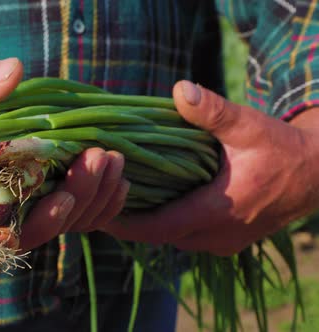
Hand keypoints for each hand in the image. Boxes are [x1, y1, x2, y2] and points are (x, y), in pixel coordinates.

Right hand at [0, 59, 131, 251]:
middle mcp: (3, 213)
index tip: (64, 198)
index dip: (40, 222)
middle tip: (99, 158)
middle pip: (49, 228)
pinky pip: (82, 212)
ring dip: (98, 195)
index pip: (8, 232)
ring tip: (114, 158)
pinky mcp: (48, 194)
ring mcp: (29, 206)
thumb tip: (13, 72)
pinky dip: (104, 199)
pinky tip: (120, 177)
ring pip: (70, 222)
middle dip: (80, 196)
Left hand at [101, 80, 318, 255]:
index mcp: (217, 211)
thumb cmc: (282, 148)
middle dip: (133, 223)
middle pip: (161, 236)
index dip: (126, 225)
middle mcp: (218, 235)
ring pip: (175, 238)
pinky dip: (172, 224)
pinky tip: (160, 202)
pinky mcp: (231, 240)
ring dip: (153, 224)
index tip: (99, 215)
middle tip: (106, 199)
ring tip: (127, 199)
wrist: (318, 174)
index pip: (158, 228)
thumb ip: (212, 111)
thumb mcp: (248, 125)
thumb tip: (178, 90)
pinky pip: (191, 237)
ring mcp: (225, 241)